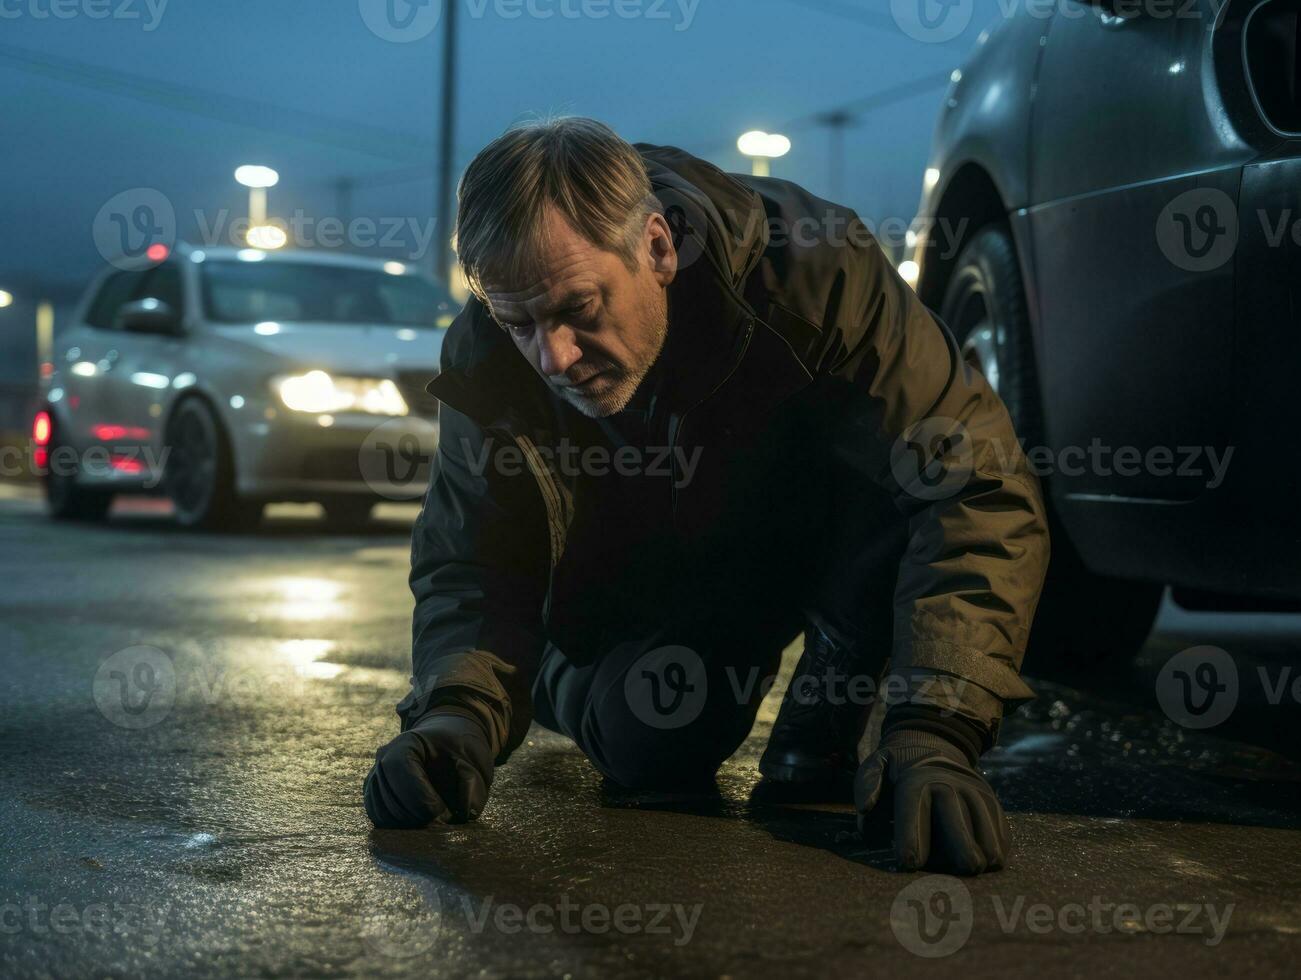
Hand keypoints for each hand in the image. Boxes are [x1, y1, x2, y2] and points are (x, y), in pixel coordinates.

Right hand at [364, 709, 494, 827]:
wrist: (448, 745)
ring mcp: (376, 777)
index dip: (419, 795)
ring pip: (382, 812)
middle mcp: (383, 758)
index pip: (399, 767)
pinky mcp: (375, 795)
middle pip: (388, 794)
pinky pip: (380, 818)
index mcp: (407, 742)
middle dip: (417, 815)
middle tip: (444, 821)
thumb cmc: (460, 750)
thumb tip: (467, 812)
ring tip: (436, 821)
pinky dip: (401, 826)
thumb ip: (472, 784)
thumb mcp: (474, 759)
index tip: (442, 811)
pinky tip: (423, 822)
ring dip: (409, 824)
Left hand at [854, 727, 1010, 874]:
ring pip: (985, 826)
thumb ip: (867, 785)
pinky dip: (996, 848)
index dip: (910, 837)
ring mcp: (974, 791)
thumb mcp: (877, 766)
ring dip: (982, 851)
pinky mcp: (992, 802)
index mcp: (915, 779)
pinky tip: (987, 859)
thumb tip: (865, 807)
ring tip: (975, 869)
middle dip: (959, 847)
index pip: (912, 808)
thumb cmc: (898, 769)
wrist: (934, 746)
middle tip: (962, 872)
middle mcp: (948, 783)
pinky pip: (1000, 830)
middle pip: (956, 819)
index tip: (908, 863)